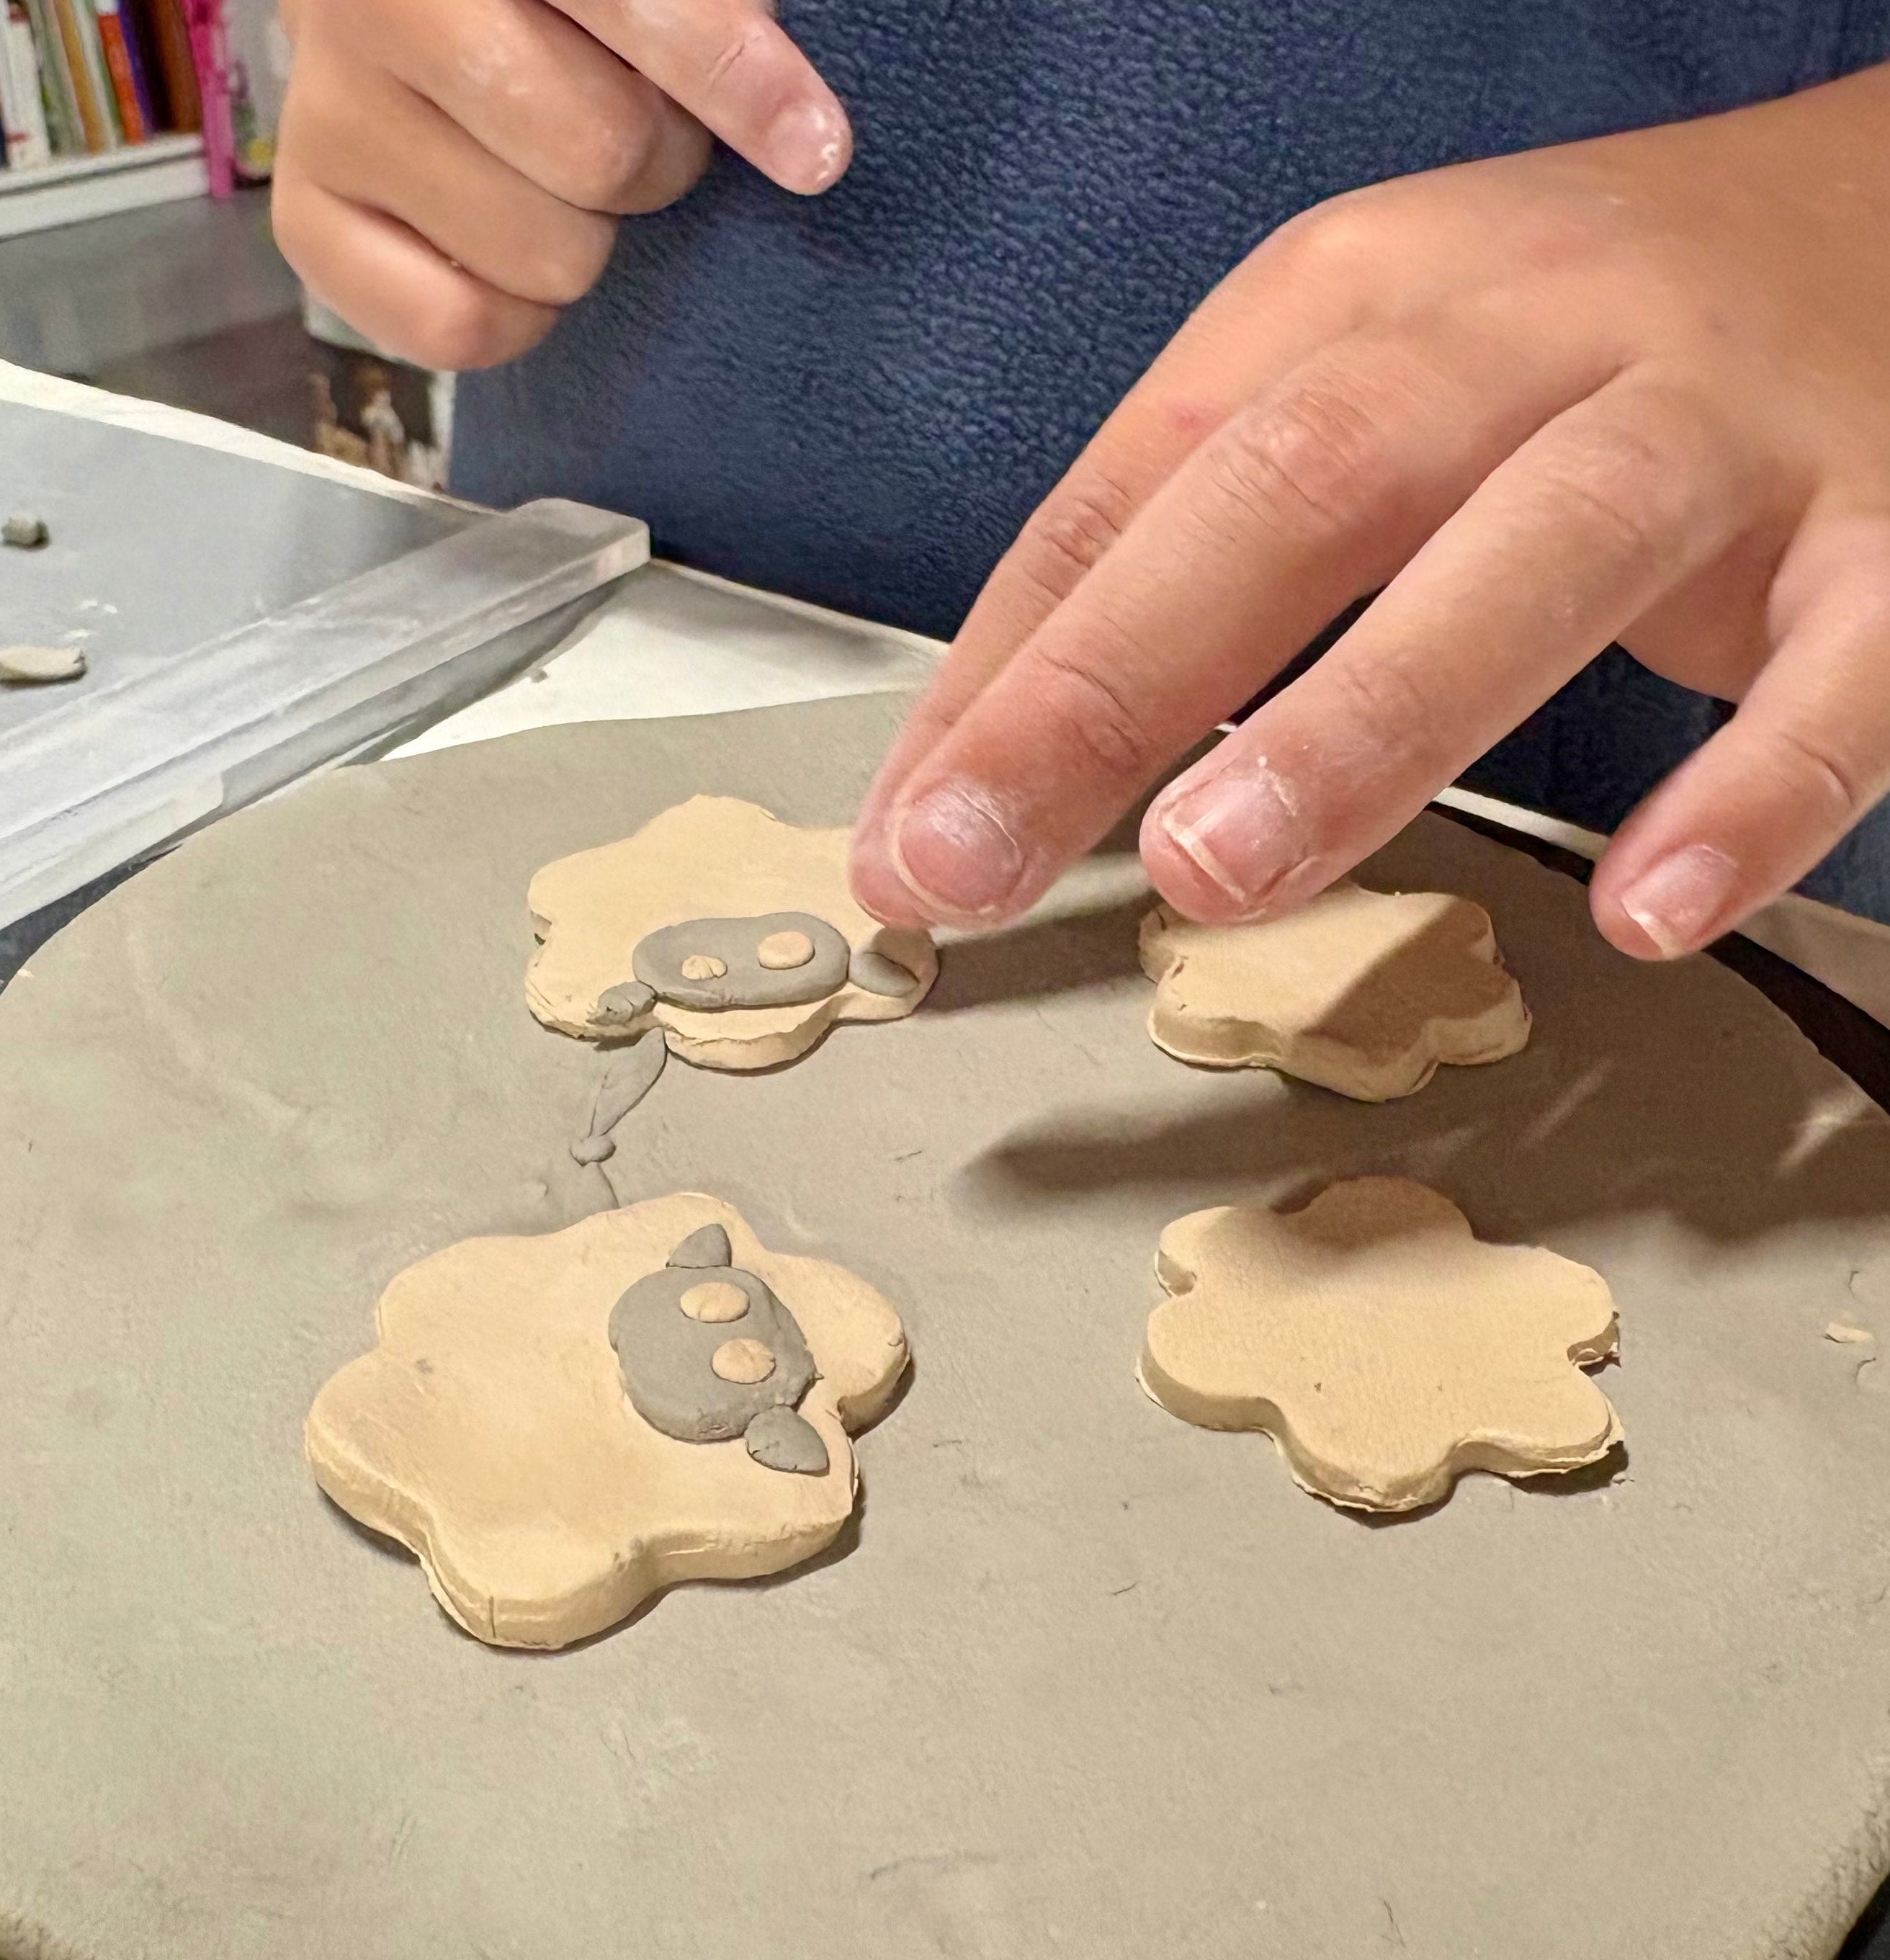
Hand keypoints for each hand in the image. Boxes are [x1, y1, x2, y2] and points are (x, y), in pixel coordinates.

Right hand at [272, 0, 849, 368]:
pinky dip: (513, 314)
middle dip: (656, 160)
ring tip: (557, 175)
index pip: (631, 7)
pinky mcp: (308, 219)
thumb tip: (804, 130)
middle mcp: (371, 2)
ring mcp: (330, 111)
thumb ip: (711, 15)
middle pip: (601, 156)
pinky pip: (459, 328)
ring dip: (587, 235)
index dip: (730, 75)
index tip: (814, 147)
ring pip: (546, 254)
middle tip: (641, 131)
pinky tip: (505, 244)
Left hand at [851, 64, 1889, 962]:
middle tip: (982, 857)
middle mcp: (1522, 338)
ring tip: (1219, 869)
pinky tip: (1647, 906)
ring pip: (1540, 548)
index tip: (908, 843)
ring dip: (1367, 716)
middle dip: (1115, 688)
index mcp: (1352, 307)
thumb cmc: (1574, 346)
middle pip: (1298, 494)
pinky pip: (1841, 666)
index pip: (1134, 494)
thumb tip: (991, 762)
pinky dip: (1748, 790)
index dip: (1003, 678)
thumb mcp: (1352, 387)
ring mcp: (1718, 429)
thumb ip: (1183, 562)